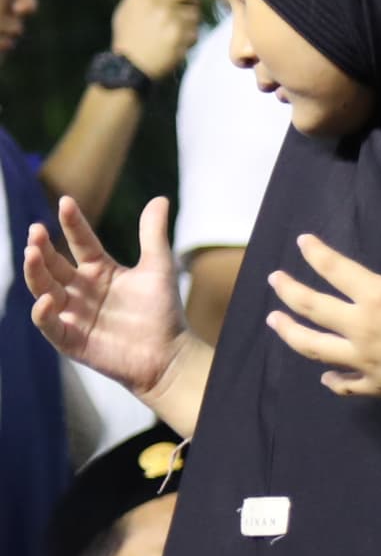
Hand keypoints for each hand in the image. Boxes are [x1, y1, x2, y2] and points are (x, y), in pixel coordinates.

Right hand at [26, 196, 185, 400]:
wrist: (172, 357)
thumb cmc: (164, 314)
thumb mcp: (158, 269)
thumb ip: (153, 235)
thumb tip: (160, 198)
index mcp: (99, 270)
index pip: (80, 241)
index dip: (72, 223)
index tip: (66, 202)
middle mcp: (81, 290)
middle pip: (53, 264)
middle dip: (41, 247)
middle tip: (36, 230)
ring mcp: (74, 314)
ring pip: (44, 288)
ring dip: (35, 271)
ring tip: (31, 252)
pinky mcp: (72, 340)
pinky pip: (49, 325)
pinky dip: (43, 313)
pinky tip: (46, 298)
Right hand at [109, 0, 202, 80]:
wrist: (131, 66)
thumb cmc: (130, 37)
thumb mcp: (129, 8)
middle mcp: (155, 0)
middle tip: (186, 8)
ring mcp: (169, 16)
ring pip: (195, 11)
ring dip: (190, 21)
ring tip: (173, 32)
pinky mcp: (180, 33)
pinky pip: (195, 30)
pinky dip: (189, 38)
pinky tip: (174, 44)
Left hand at [266, 205, 380, 426]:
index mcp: (377, 296)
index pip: (333, 268)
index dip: (315, 252)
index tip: (303, 242)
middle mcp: (362, 328)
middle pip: (312, 307)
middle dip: (288, 290)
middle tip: (274, 279)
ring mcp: (367, 361)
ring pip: (315, 347)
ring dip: (290, 333)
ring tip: (275, 321)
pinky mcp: (380, 385)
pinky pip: (347, 386)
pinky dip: (333, 381)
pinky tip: (325, 376)